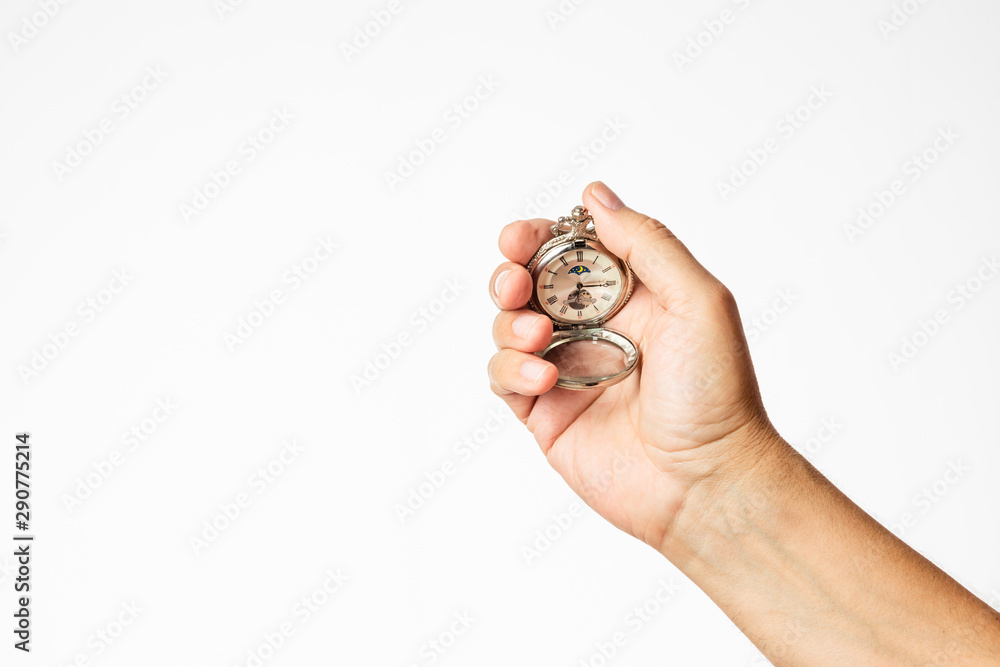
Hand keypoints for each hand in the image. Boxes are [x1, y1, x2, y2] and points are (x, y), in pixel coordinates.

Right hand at [488, 181, 780, 549]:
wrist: (707, 482)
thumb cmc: (716, 395)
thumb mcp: (697, 301)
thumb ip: (647, 244)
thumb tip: (594, 195)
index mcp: (628, 296)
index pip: (567, 250)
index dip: (538, 237)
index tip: (524, 238)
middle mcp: (592, 328)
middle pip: (526, 283)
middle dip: (509, 274)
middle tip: (515, 283)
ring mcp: (565, 370)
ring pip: (506, 326)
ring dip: (509, 323)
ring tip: (540, 339)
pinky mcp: (545, 414)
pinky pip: (503, 377)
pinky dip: (509, 368)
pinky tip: (542, 379)